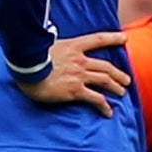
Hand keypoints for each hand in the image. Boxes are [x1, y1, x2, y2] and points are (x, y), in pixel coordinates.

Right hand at [16, 31, 130, 115]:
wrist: (26, 70)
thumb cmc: (30, 58)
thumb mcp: (45, 46)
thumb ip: (55, 47)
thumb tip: (51, 43)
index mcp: (73, 46)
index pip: (97, 39)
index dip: (112, 38)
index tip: (124, 39)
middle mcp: (79, 60)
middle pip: (106, 66)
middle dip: (118, 73)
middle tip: (126, 80)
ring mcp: (79, 75)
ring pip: (105, 80)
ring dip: (116, 87)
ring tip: (121, 93)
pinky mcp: (76, 90)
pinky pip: (95, 98)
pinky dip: (104, 106)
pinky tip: (108, 112)